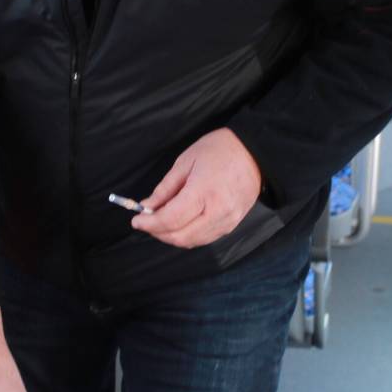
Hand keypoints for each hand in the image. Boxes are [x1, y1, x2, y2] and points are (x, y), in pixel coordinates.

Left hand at [134, 128, 261, 248]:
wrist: (254, 152)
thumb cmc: (219, 150)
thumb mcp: (185, 162)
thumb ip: (165, 189)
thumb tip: (147, 207)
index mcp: (204, 192)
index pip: (170, 219)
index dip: (149, 223)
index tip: (136, 220)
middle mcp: (217, 212)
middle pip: (180, 236)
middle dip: (158, 232)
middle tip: (146, 222)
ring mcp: (227, 221)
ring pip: (191, 241)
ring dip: (172, 236)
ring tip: (161, 222)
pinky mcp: (232, 225)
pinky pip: (204, 238)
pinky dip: (187, 235)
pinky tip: (180, 223)